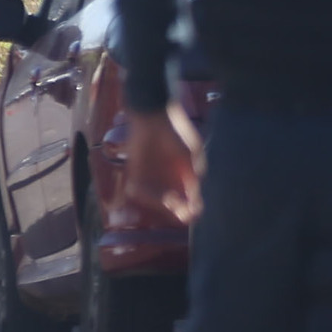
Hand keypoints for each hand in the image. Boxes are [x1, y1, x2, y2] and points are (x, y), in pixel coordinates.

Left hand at [121, 100, 203, 223]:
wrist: (156, 116)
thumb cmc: (178, 133)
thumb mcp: (192, 156)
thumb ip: (193, 178)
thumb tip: (196, 201)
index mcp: (182, 174)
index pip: (187, 198)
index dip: (192, 208)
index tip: (195, 213)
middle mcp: (165, 178)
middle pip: (171, 204)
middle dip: (178, 211)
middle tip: (185, 215)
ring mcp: (149, 176)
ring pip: (155, 200)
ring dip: (164, 205)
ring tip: (173, 202)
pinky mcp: (135, 171)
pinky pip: (138, 190)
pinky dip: (148, 196)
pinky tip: (161, 196)